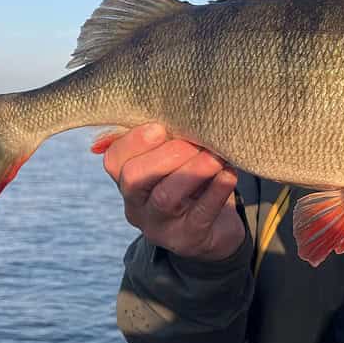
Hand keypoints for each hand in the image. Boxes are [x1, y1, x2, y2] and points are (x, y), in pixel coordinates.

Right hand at [97, 123, 244, 260]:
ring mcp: (160, 226)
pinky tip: (229, 175)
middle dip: (165, 155)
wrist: (215, 228)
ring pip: (165, 198)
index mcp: (127, 180)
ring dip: (192, 171)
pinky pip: (200, 215)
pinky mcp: (188, 239)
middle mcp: (136, 205)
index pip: (114, 159)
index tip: (161, 127)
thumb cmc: (192, 181)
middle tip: (194, 143)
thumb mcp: (174, 159)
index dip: (134, 141)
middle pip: (134, 178)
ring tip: (215, 157)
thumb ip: (168, 137)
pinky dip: (216, 191)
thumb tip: (176, 103)